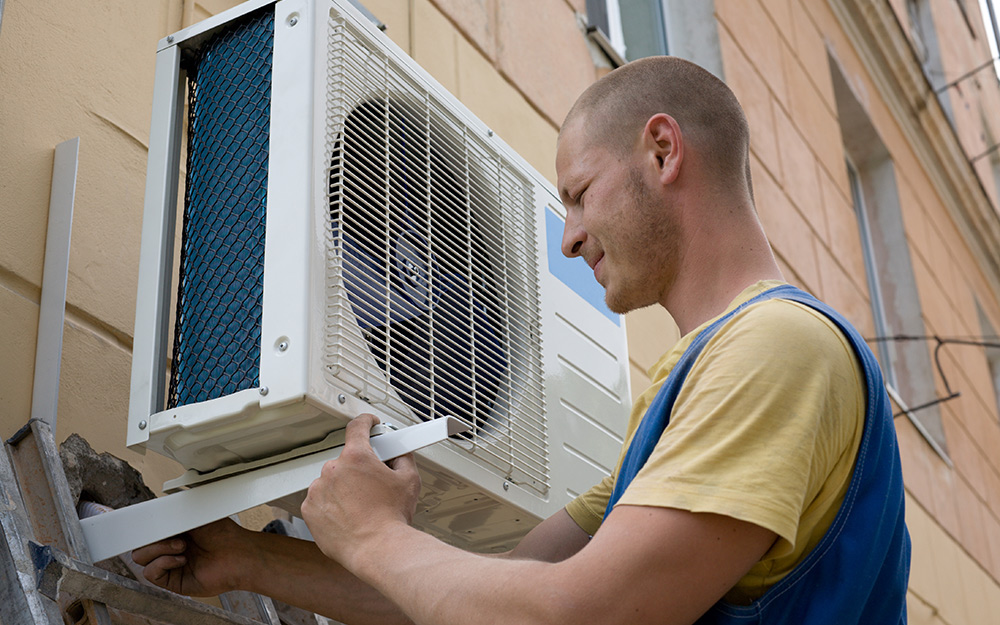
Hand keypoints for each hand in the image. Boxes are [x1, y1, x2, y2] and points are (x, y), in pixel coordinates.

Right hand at [131, 517, 251, 595]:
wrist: (239, 554)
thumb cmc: (224, 534)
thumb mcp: (195, 516)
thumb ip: (173, 515)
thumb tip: (155, 511)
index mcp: (174, 533)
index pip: (148, 532)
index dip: (145, 528)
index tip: (146, 522)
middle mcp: (170, 549)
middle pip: (140, 545)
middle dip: (152, 538)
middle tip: (174, 535)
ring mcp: (170, 565)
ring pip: (141, 559)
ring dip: (159, 549)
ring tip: (182, 546)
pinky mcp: (173, 581)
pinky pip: (151, 573)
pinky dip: (163, 563)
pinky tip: (181, 558)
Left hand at [301, 414, 421, 568]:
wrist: (378, 549)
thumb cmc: (391, 518)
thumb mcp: (409, 480)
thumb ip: (402, 458)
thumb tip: (399, 454)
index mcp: (357, 457)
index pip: (357, 427)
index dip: (366, 422)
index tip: (368, 424)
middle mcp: (333, 470)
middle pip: (346, 460)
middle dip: (359, 469)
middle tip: (373, 485)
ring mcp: (318, 490)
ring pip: (331, 481)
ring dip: (343, 488)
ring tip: (361, 506)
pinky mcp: (309, 510)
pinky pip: (319, 500)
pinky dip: (331, 505)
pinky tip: (348, 516)